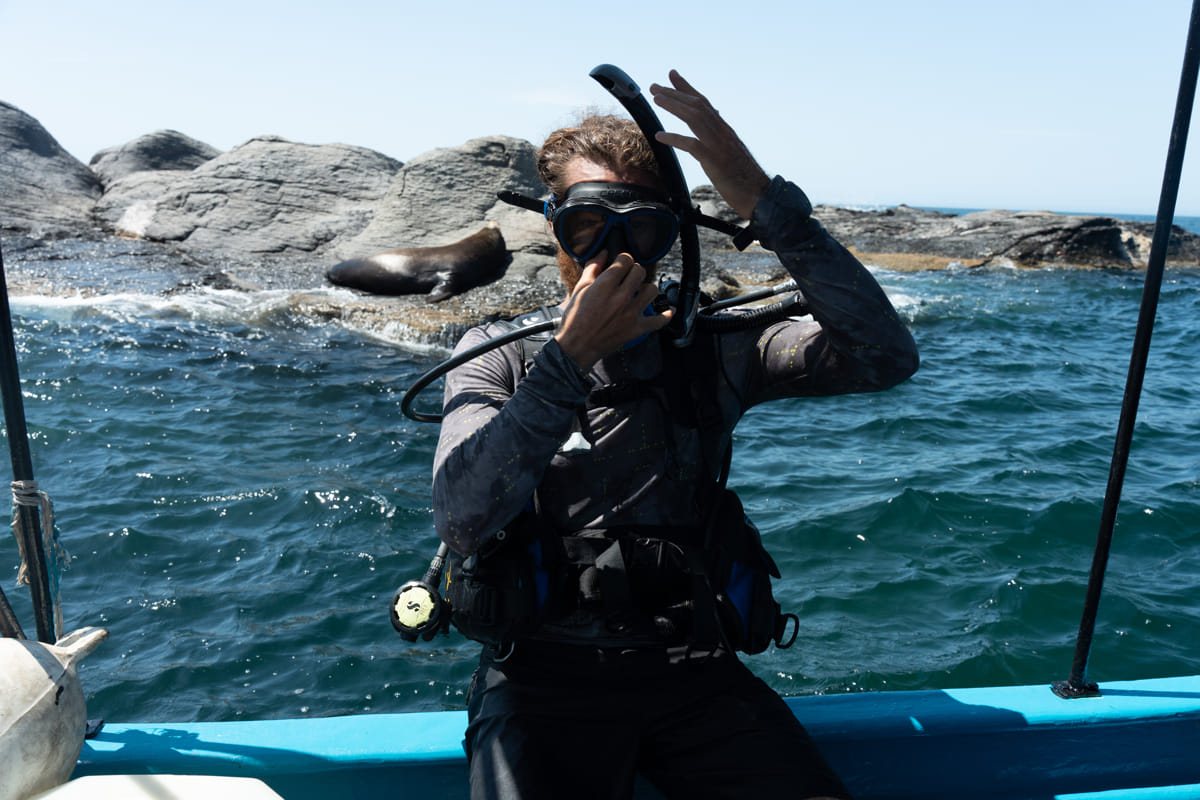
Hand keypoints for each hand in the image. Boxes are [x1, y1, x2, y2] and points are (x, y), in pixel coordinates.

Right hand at [553, 252, 672, 370]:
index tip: (620, 265)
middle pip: (640, 271)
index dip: (623, 260)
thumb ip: (593, 267)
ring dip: (646, 288)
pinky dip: (666, 314)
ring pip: (652, 290)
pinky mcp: (637, 329)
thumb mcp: (580, 289)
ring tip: (640, 292)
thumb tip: (604, 252)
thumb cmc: (575, 318)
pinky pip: (660, 320)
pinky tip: (668, 309)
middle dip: (634, 271)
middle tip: (628, 278)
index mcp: (605, 284)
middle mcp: (621, 297)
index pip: (626, 259)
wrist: (577, 346)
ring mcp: (631, 313)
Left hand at [649, 70, 770, 219]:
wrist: (760, 195)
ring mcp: (719, 145)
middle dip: (674, 93)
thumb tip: (710, 132)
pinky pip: (692, 145)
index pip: (704, 103)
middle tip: (654, 86)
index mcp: (724, 131)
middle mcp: (722, 132)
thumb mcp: (730, 154)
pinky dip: (675, 138)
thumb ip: (719, 141)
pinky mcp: (714, 161)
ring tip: (656, 99)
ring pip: (695, 117)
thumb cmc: (745, 179)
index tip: (672, 75)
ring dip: (674, 106)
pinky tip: (660, 136)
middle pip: (696, 105)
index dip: (687, 87)